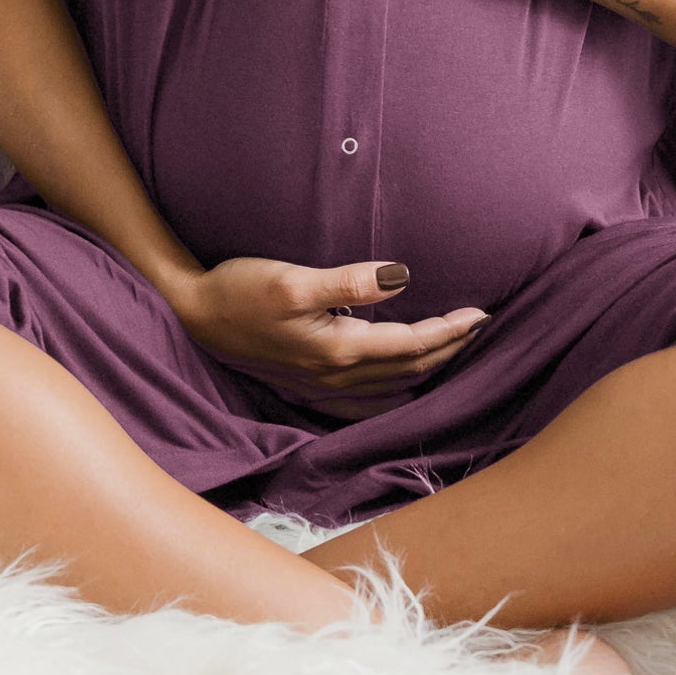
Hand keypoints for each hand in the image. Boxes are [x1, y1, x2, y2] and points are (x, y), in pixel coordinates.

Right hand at [169, 254, 489, 421]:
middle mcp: (335, 375)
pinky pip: (369, 397)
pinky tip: (404, 385)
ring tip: (455, 347)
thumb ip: (349, 281)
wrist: (193, 315)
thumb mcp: (294, 280)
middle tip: (482, 326)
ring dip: (428, 367)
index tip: (482, 312)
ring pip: (393, 385)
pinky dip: (397, 389)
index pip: (412, 345)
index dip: (450, 330)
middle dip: (449, 349)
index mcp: (339, 350)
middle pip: (409, 370)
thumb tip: (402, 277)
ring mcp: (321, 384)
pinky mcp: (309, 381)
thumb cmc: (241, 289)